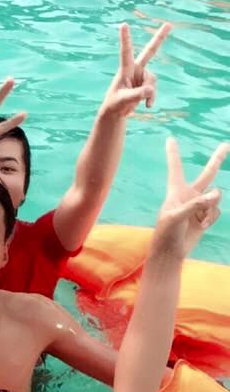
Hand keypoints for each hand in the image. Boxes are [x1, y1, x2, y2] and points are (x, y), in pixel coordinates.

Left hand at [101, 22, 170, 117]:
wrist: (116, 111)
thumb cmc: (115, 104)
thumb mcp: (124, 100)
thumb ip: (137, 95)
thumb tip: (150, 90)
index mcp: (125, 69)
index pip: (126, 52)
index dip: (126, 38)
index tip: (123, 24)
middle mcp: (135, 69)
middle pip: (150, 52)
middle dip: (159, 38)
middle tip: (169, 24)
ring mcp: (142, 76)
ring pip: (152, 80)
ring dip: (148, 92)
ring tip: (140, 101)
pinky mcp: (146, 84)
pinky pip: (154, 89)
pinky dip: (152, 97)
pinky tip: (147, 106)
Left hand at [153, 138, 225, 258]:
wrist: (171, 252)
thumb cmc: (167, 232)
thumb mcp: (177, 217)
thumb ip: (196, 205)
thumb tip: (216, 194)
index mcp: (176, 191)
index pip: (175, 168)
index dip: (173, 154)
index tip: (169, 139)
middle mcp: (189, 194)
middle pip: (207, 173)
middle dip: (217, 159)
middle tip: (226, 145)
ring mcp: (199, 205)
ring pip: (215, 197)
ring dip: (210, 207)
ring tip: (198, 219)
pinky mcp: (205, 215)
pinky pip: (216, 210)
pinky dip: (211, 218)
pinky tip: (201, 225)